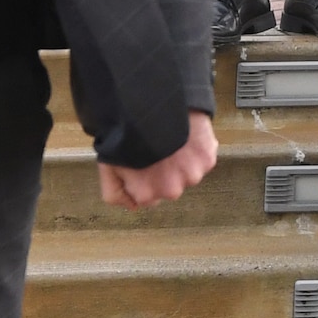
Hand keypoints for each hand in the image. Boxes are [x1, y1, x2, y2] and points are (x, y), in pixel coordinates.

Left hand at [98, 110, 217, 209]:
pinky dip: (197, 150)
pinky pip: (203, 159)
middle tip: (158, 152)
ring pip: (188, 173)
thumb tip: (133, 207)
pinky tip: (186, 137)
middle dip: (166, 174)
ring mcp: (193, 175)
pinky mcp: (208, 159)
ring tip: (172, 142)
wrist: (154, 109)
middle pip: (171, 186)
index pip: (150, 198)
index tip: (143, 164)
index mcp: (147, 195)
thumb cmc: (128, 136)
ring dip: (184, 162)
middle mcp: (172, 191)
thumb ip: (115, 194)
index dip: (146, 180)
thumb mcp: (109, 167)